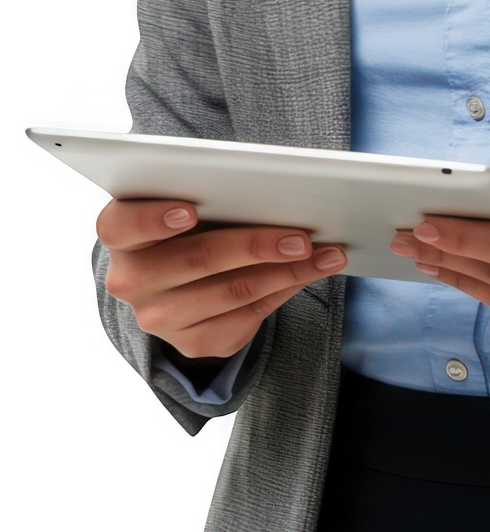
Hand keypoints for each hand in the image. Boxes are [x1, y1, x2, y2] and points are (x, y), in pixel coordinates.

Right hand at [95, 197, 347, 361]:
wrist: (180, 279)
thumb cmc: (191, 225)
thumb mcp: (188, 201)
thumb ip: (210, 193)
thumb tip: (274, 189)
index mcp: (121, 234)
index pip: (122, 225)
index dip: (152, 219)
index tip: (190, 209)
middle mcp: (131, 280)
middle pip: (197, 259)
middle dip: (257, 245)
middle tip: (302, 236)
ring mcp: (159, 317)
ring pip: (232, 291)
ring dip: (288, 272)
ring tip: (325, 254)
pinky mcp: (192, 342)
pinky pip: (246, 318)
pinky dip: (285, 291)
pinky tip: (310, 274)